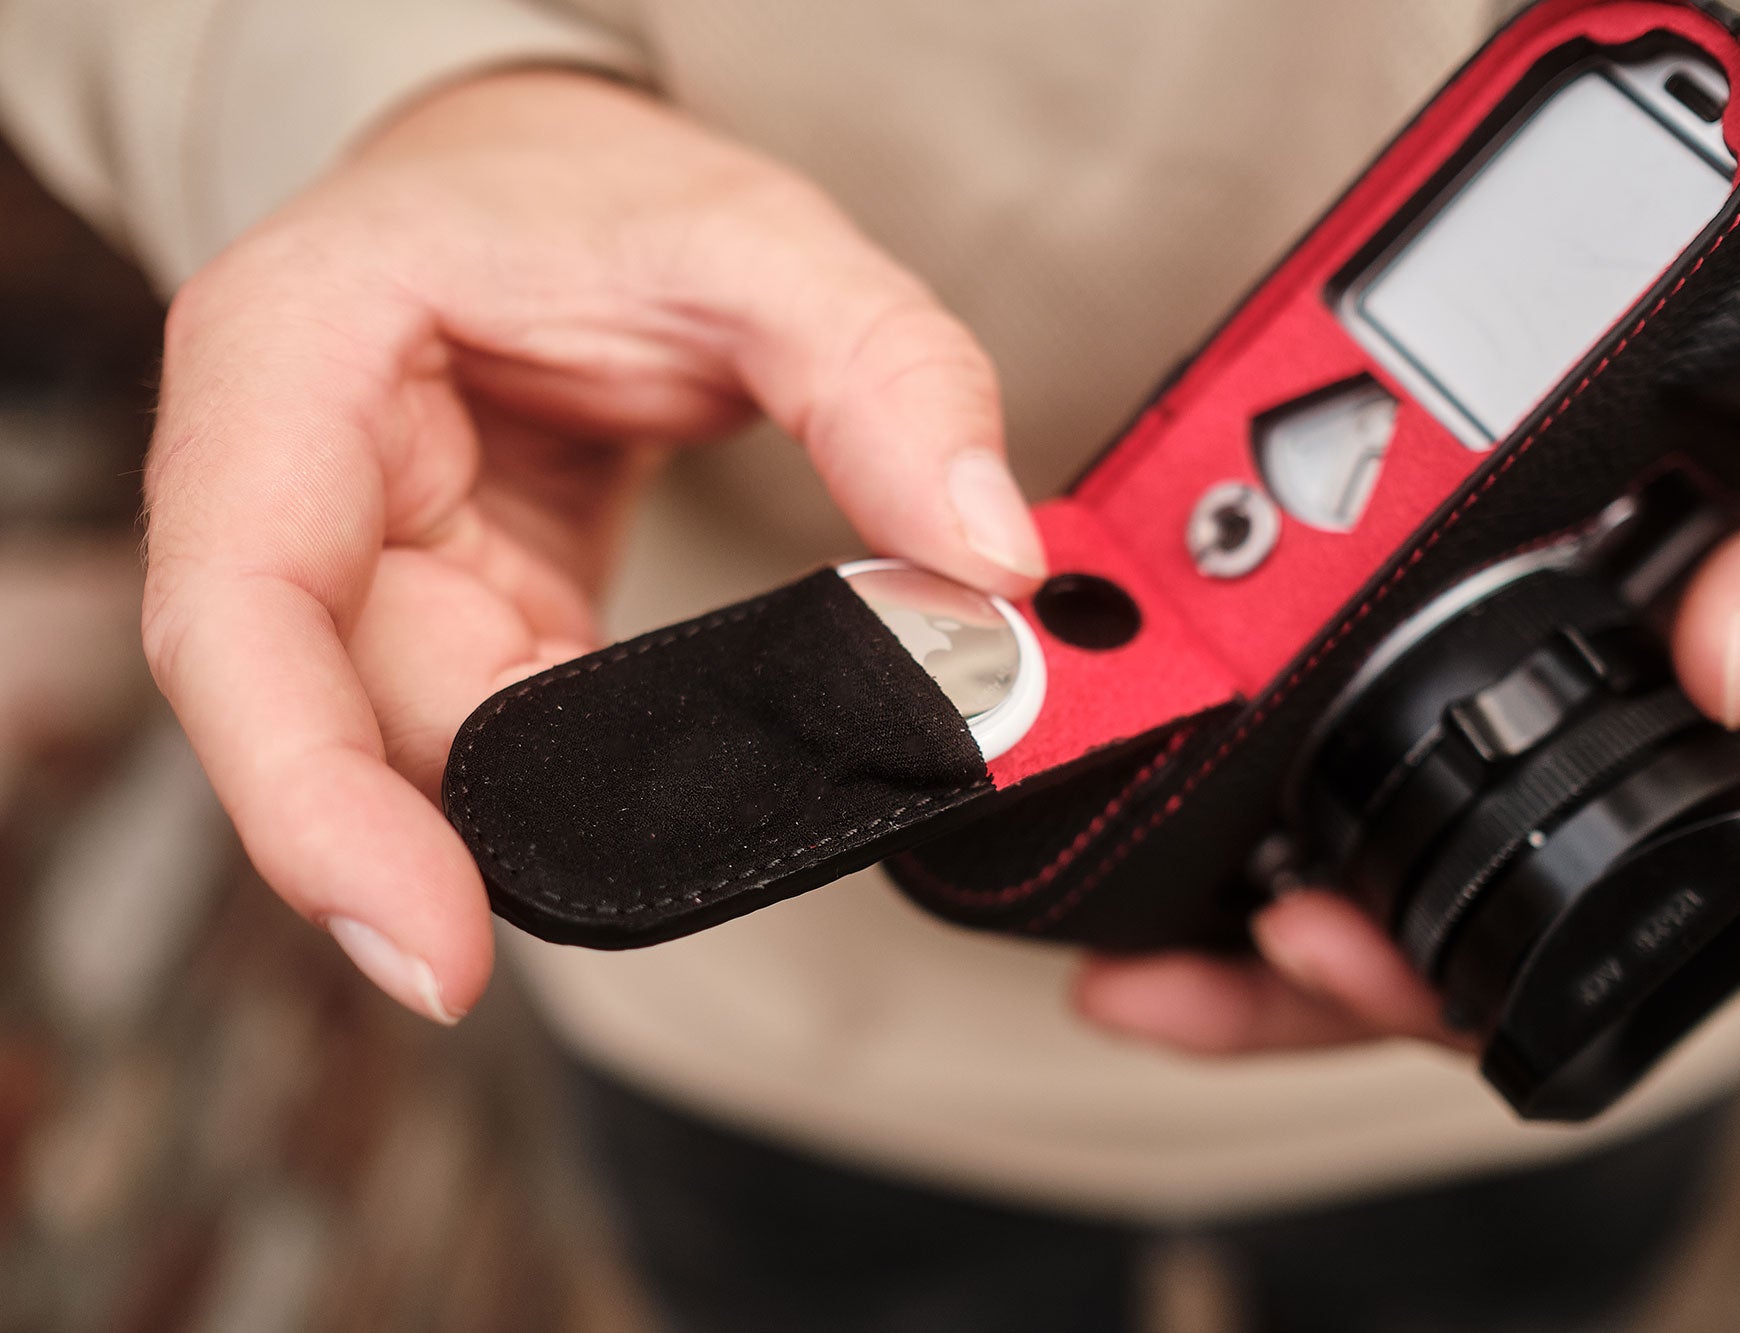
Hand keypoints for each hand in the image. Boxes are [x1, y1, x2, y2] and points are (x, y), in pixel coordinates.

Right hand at [143, 70, 1044, 1022]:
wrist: (542, 178)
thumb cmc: (594, 187)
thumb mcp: (756, 239)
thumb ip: (883, 377)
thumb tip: (989, 562)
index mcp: (288, 358)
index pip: (242, 613)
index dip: (309, 802)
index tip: (432, 951)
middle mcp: (280, 483)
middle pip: (326, 723)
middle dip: (459, 842)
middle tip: (634, 909)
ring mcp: (354, 570)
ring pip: (410, 758)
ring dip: (542, 820)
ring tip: (687, 843)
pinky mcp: (438, 626)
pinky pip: (487, 743)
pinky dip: (582, 786)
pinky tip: (674, 803)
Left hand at [1077, 297, 1739, 1056]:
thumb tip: (1734, 652)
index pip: (1594, 971)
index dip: (1443, 993)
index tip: (1315, 949)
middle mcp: (1647, 817)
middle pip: (1459, 959)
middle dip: (1299, 985)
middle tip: (1151, 982)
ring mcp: (1574, 751)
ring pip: (1405, 877)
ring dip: (1262, 909)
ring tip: (1124, 930)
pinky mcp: (1518, 666)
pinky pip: (1389, 747)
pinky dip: (1286, 776)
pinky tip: (1192, 779)